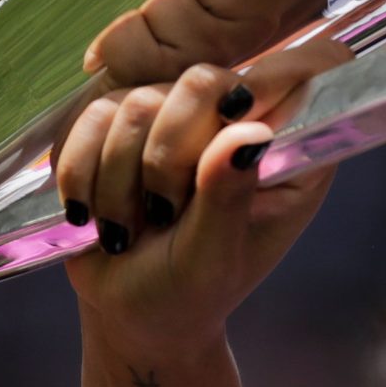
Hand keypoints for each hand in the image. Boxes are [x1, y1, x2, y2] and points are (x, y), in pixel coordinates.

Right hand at [56, 39, 350, 368]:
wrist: (130, 310)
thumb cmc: (187, 294)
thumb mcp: (211, 260)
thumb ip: (228, 198)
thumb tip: (248, 133)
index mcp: (287, 153)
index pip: (303, 76)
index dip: (273, 81)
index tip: (231, 121)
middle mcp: (235, 120)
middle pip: (203, 82)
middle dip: (167, 154)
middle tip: (163, 212)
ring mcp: (177, 114)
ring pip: (139, 101)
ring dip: (119, 176)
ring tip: (126, 228)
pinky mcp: (122, 120)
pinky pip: (94, 115)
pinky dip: (82, 169)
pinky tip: (91, 212)